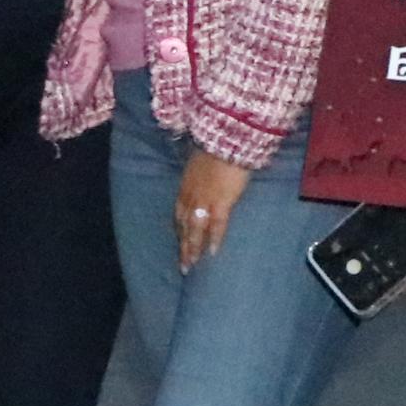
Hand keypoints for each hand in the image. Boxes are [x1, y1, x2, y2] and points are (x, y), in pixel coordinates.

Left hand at [173, 148, 249, 272]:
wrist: (225, 140)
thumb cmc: (216, 148)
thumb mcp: (201, 162)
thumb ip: (200, 174)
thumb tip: (204, 177)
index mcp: (186, 186)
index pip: (179, 212)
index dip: (179, 228)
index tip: (180, 241)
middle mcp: (190, 196)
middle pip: (184, 226)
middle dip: (183, 246)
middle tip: (183, 265)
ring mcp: (204, 200)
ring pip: (195, 230)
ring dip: (192, 249)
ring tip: (191, 266)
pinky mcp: (221, 202)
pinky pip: (216, 225)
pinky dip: (214, 239)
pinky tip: (212, 253)